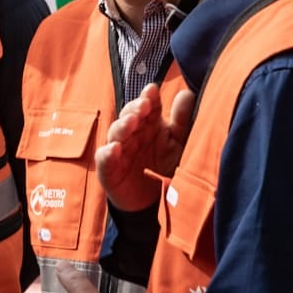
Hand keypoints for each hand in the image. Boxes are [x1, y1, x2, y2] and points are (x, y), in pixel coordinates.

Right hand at [95, 84, 194, 211]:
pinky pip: (105, 158)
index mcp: (149, 124)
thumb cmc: (163, 166)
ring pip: (116, 132)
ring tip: (131, 122)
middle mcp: (132, 132)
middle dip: (135, 108)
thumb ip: (182, 120)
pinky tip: (115, 149)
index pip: (147, 105)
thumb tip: (187, 93)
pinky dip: (108, 152)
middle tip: (144, 106)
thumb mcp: (178, 144)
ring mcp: (118, 149)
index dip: (149, 97)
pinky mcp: (108, 168)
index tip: (153, 90)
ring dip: (122, 125)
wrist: (149, 202)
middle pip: (129, 114)